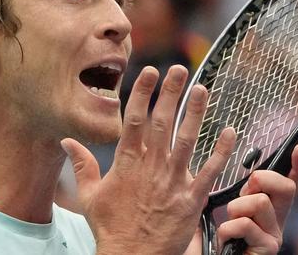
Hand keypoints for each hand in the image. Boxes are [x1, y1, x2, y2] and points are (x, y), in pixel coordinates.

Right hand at [62, 65, 236, 254]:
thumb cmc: (110, 228)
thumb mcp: (89, 196)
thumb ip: (82, 164)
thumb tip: (67, 141)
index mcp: (127, 164)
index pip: (135, 119)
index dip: (143, 93)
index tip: (150, 71)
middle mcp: (151, 167)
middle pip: (162, 122)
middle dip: (170, 93)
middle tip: (178, 69)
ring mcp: (172, 182)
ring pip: (186, 140)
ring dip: (195, 113)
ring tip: (201, 89)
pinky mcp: (191, 199)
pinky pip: (210, 171)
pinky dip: (221, 152)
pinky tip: (230, 132)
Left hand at [216, 144, 297, 254]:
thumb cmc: (226, 237)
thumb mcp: (235, 209)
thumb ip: (246, 194)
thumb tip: (254, 176)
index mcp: (272, 208)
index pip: (291, 182)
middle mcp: (279, 220)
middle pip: (285, 186)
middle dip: (260, 181)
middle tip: (243, 195)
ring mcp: (276, 235)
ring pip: (260, 202)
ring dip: (236, 209)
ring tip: (230, 225)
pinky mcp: (269, 248)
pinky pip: (245, 224)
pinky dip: (228, 229)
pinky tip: (226, 240)